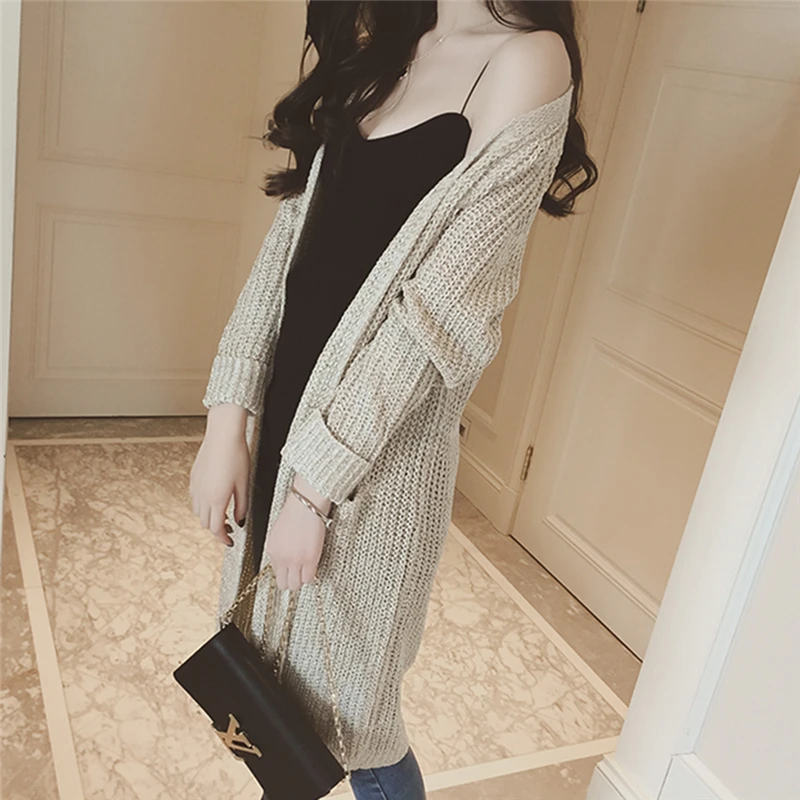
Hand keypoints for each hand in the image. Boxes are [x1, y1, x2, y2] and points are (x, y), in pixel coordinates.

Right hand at [190, 403, 249, 546]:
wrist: (223, 435)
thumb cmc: (236, 456)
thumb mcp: (244, 484)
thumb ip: (242, 506)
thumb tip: (239, 521)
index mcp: (216, 500)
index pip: (216, 529)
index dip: (223, 539)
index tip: (230, 542)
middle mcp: (202, 496)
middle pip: (205, 523)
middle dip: (217, 529)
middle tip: (229, 527)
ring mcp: (196, 486)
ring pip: (198, 512)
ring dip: (209, 517)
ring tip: (223, 513)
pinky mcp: (193, 477)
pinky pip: (195, 499)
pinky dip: (203, 505)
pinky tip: (214, 498)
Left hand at [266, 476, 330, 590]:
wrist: (305, 504)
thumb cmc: (295, 513)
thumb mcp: (279, 533)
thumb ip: (280, 549)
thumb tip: (286, 560)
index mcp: (272, 550)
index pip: (276, 573)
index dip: (286, 572)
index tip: (292, 570)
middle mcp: (281, 558)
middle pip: (283, 584)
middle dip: (292, 580)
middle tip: (299, 574)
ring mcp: (295, 560)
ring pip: (296, 585)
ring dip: (302, 579)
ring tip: (307, 570)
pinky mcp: (309, 559)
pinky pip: (309, 578)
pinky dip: (312, 575)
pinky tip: (314, 566)